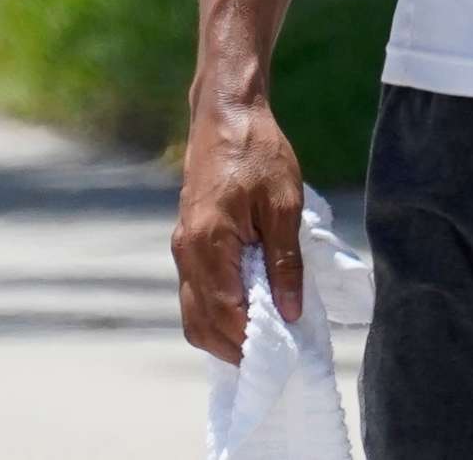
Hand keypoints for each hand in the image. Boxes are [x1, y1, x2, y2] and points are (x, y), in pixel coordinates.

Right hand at [173, 88, 306, 364]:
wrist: (226, 117)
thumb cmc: (260, 154)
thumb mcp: (284, 205)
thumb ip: (285, 261)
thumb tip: (291, 311)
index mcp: (207, 244)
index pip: (225, 314)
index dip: (253, 340)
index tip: (284, 351)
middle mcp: (186, 254)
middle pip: (202, 324)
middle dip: (236, 347)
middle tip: (275, 354)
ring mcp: (182, 249)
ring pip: (194, 314)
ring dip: (224, 334)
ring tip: (264, 339)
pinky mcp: (187, 243)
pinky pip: (195, 294)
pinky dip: (216, 312)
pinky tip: (247, 311)